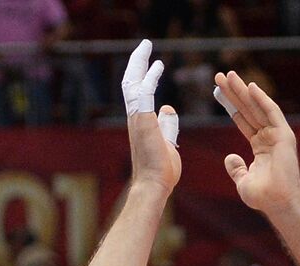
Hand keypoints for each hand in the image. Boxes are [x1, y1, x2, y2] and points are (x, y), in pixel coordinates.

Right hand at [121, 40, 180, 193]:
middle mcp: (134, 117)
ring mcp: (136, 119)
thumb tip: (169, 108)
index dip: (144, 75)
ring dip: (139, 63)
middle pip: (130, 82)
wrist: (155, 185)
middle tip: (145, 45)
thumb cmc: (161, 170)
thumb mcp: (167, 141)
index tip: (154, 63)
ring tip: (146, 47)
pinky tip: (158, 65)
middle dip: (137, 62)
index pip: (138, 92)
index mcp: (140, 121)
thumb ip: (167, 124)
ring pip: (131, 83)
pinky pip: (142, 93)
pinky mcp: (143, 121)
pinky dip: (148, 77)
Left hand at [214, 70, 299, 215]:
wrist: (278, 204)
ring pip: (257, 107)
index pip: (243, 120)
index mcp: (261, 147)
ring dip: (243, 91)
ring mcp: (277, 135)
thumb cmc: (263, 197)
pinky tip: (250, 87)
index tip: (218, 91)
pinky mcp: (284, 136)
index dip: (230, 105)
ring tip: (228, 75)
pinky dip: (261, 99)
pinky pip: (272, 113)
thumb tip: (230, 157)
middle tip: (219, 76)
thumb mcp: (243, 181)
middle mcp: (270, 138)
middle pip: (248, 109)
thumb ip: (236, 168)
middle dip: (234, 93)